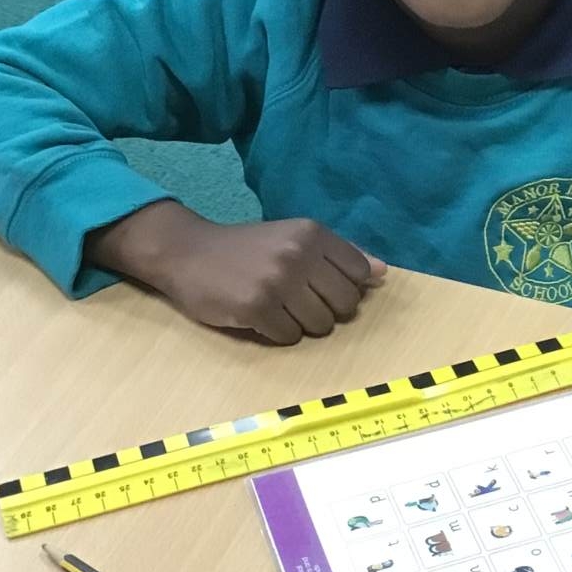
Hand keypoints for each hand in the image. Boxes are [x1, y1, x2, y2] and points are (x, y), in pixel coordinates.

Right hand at [88, 201, 385, 344]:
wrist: (188, 253)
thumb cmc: (247, 249)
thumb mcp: (294, 239)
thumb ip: (340, 254)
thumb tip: (383, 273)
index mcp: (313, 233)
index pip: (359, 276)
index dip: (341, 288)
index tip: (316, 286)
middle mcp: (299, 254)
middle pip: (345, 306)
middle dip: (324, 310)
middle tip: (294, 300)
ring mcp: (278, 281)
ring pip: (320, 326)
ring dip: (300, 324)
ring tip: (275, 307)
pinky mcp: (257, 307)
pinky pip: (290, 338)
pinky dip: (276, 334)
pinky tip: (258, 316)